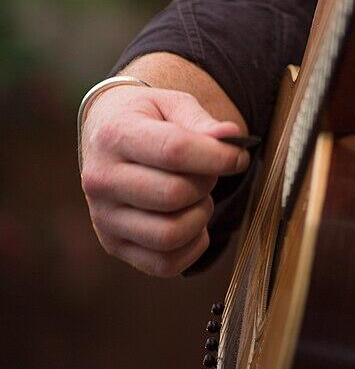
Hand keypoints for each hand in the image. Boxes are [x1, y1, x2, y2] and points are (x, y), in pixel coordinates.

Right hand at [80, 84, 249, 276]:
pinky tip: (193, 221)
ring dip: (200, 216)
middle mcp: (101, 180)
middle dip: (207, 183)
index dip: (217, 156)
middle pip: (173, 195)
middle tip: (211, 172)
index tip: (239, 156)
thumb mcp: (171, 104)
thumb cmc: (147, 118)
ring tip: (199, 196)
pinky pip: (163, 264)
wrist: (105, 136)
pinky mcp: (113, 245)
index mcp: (115, 135)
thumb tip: (231, 137)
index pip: (174, 151)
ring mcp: (104, 218)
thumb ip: (201, 120)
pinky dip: (192, 247)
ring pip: (169, 235)